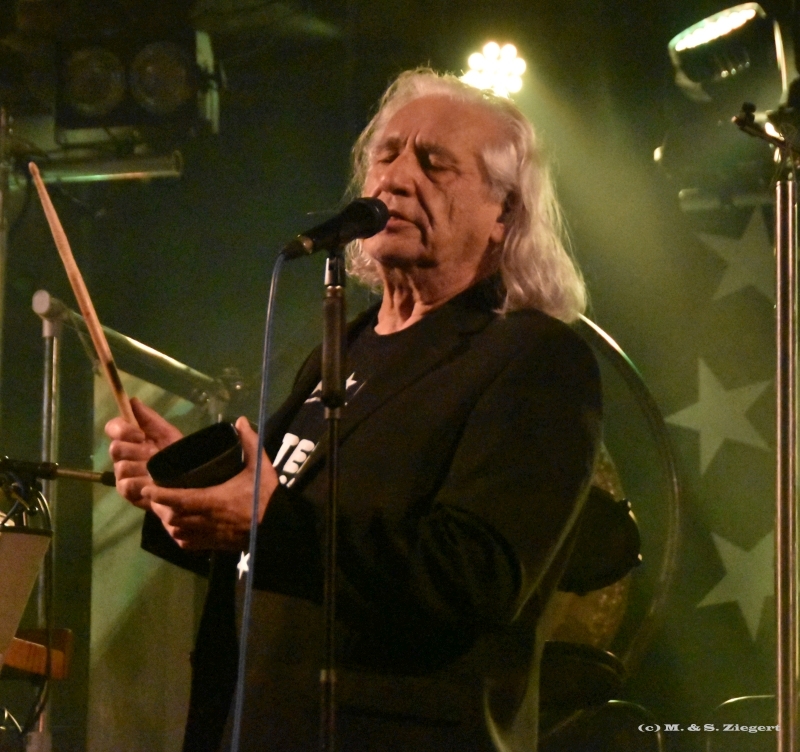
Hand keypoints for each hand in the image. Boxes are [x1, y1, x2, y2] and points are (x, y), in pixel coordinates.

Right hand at [106, 397, 182, 508]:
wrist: (189, 479)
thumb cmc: (176, 454)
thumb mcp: (167, 433)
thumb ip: (149, 418)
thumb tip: (133, 400)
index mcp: (130, 439)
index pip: (113, 427)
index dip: (122, 430)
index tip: (140, 435)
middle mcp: (123, 456)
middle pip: (114, 448)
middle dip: (136, 450)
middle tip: (154, 454)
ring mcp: (123, 475)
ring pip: (121, 467)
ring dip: (142, 467)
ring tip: (159, 471)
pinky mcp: (127, 492)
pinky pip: (126, 485)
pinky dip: (142, 483)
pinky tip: (154, 483)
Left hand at [141, 417, 278, 549]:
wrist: (277, 529)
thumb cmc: (266, 497)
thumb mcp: (260, 467)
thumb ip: (250, 443)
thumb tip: (240, 421)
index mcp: (213, 500)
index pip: (179, 499)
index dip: (160, 494)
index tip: (147, 487)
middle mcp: (206, 520)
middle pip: (172, 516)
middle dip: (161, 506)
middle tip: (155, 494)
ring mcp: (209, 535)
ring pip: (177, 531)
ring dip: (169, 520)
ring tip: (166, 507)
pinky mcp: (213, 545)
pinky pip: (188, 543)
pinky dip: (180, 535)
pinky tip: (182, 525)